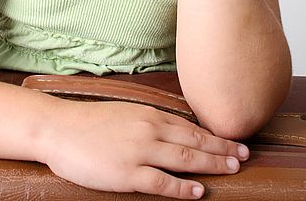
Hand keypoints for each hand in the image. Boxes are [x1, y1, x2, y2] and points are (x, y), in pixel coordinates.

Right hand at [39, 98, 249, 198]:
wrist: (60, 128)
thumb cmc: (91, 122)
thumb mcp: (127, 113)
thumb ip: (151, 121)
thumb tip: (174, 131)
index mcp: (150, 115)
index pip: (191, 127)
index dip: (215, 137)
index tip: (234, 141)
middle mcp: (150, 130)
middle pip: (194, 141)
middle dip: (222, 149)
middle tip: (245, 155)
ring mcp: (140, 151)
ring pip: (184, 159)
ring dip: (211, 165)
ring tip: (233, 170)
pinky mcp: (126, 173)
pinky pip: (160, 182)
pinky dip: (182, 188)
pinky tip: (198, 191)